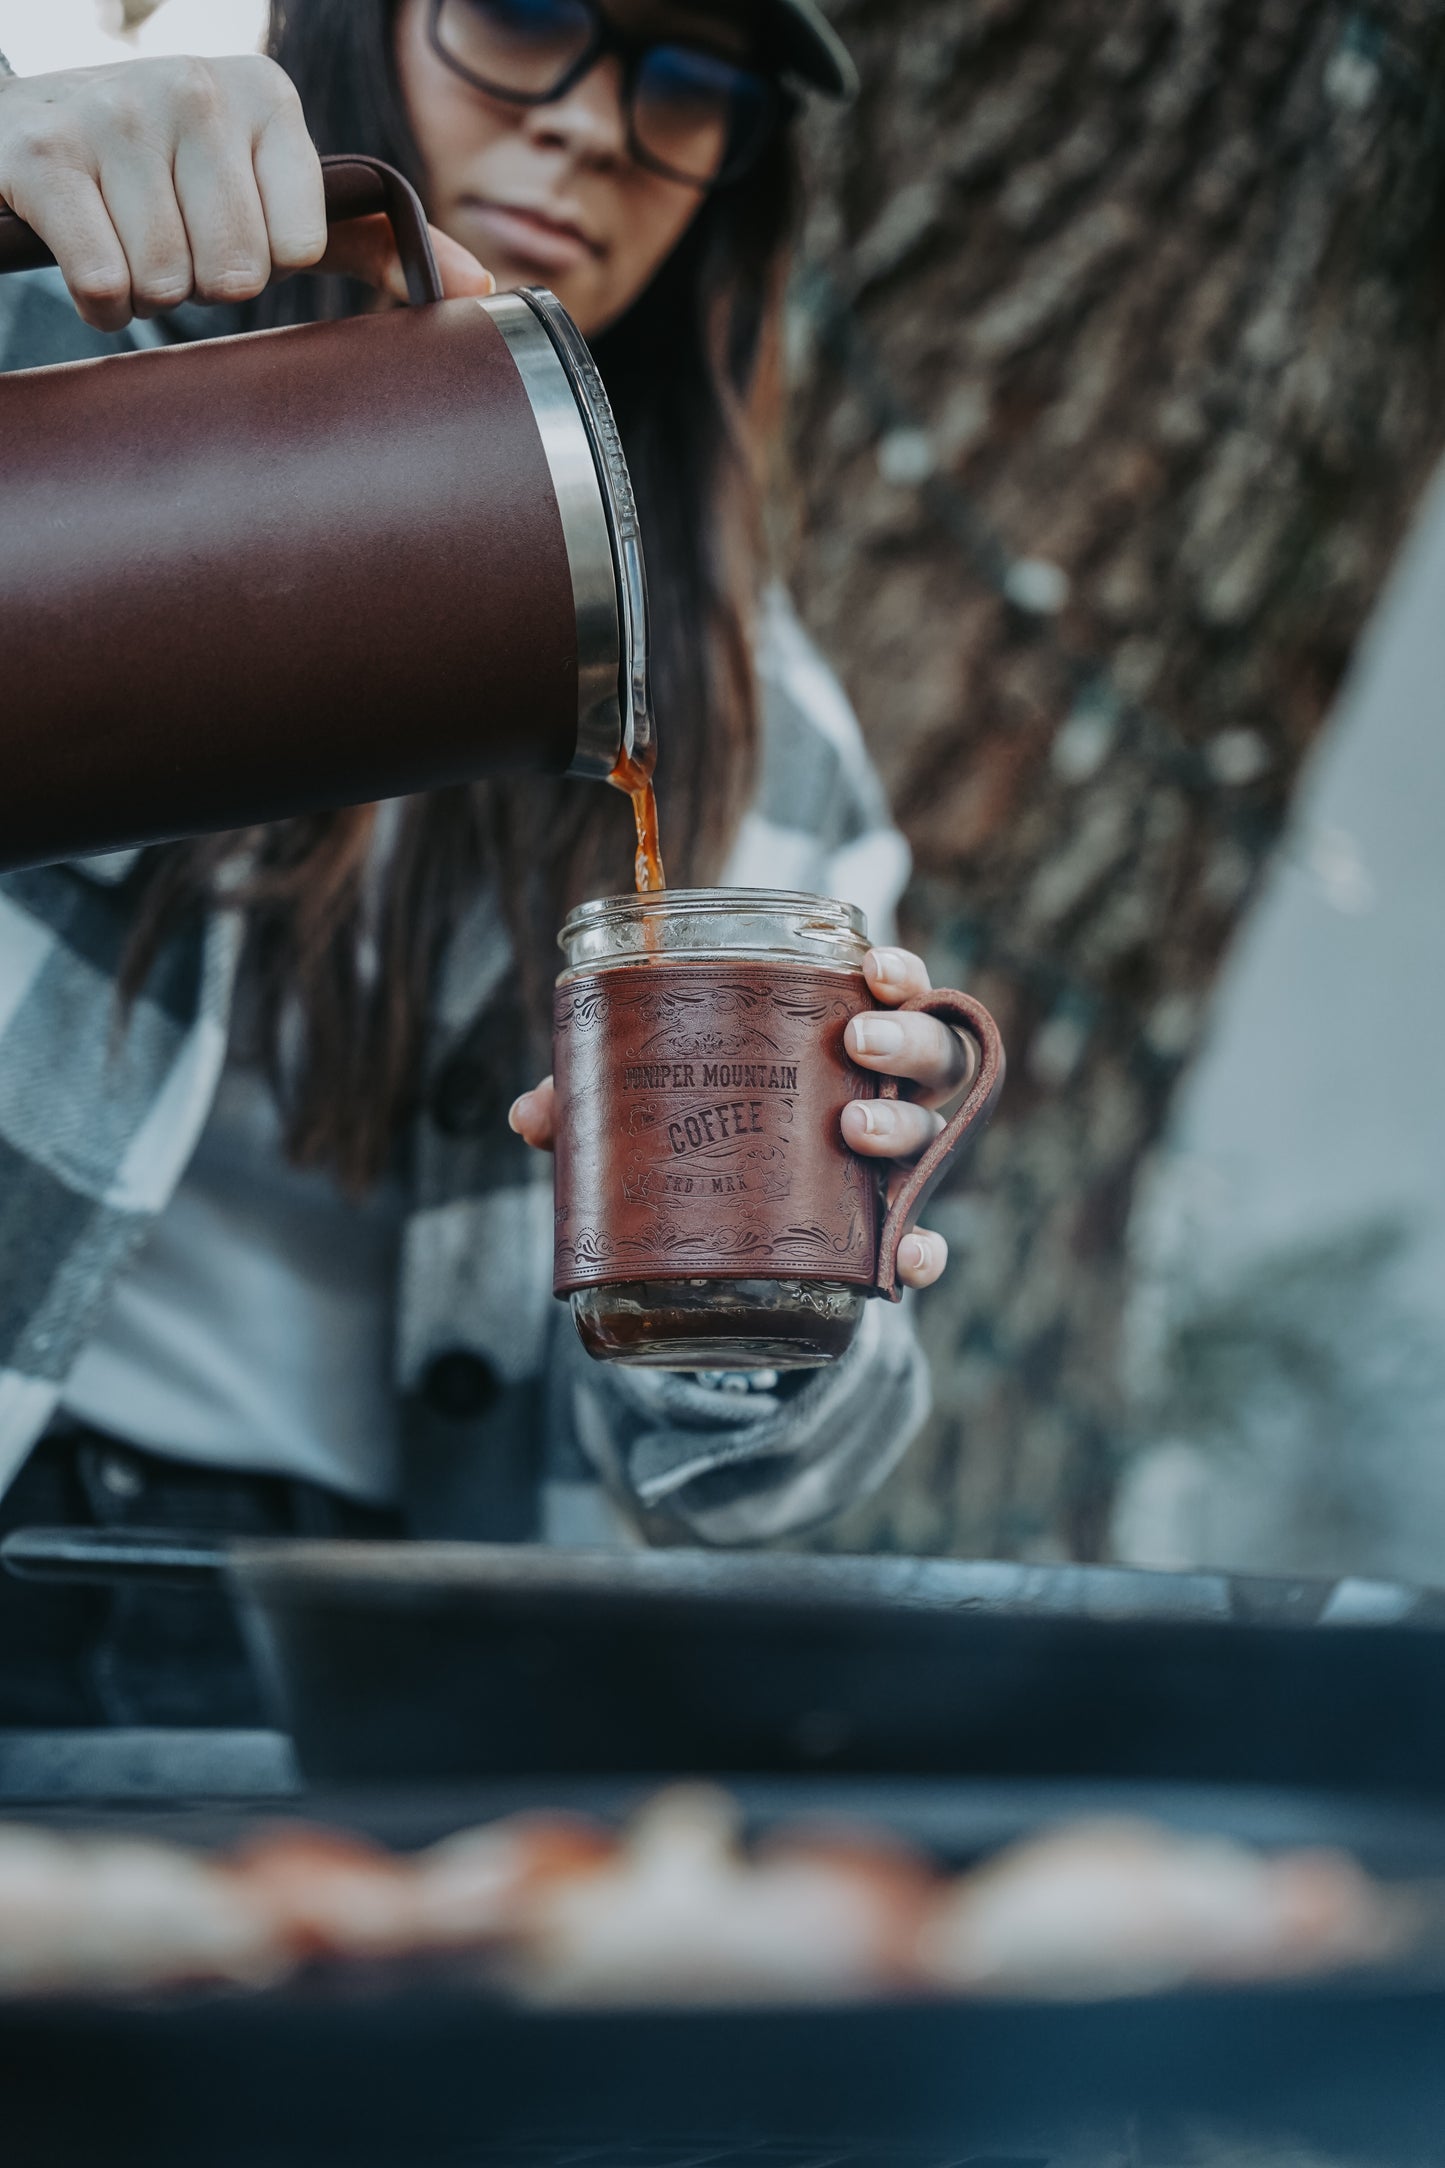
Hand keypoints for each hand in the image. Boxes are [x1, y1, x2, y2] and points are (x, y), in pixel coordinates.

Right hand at [0, 57, 492, 331]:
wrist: (33, 133)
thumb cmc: (172, 174)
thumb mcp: (276, 191)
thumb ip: (371, 238)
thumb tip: (480, 289)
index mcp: (263, 94)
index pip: (299, 249)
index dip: (264, 263)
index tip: (229, 222)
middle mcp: (194, 87)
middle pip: (237, 275)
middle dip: (202, 282)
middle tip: (172, 235)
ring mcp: (114, 113)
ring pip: (169, 285)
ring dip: (146, 289)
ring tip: (127, 234)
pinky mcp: (43, 157)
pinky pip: (104, 283)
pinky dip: (97, 299)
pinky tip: (87, 253)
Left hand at [509, 947, 974, 1296]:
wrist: (735, 1254)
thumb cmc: (709, 1141)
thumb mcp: (654, 1114)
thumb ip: (598, 1105)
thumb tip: (530, 1114)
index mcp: (839, 1040)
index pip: (890, 992)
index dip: (896, 973)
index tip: (872, 968)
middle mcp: (883, 1094)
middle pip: (931, 1054)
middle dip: (905, 1039)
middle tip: (856, 1043)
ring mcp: (893, 1166)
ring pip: (931, 1132)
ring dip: (903, 1126)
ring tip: (852, 1132)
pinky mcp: (884, 1237)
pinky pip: (923, 1241)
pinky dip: (922, 1247)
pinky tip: (905, 1253)